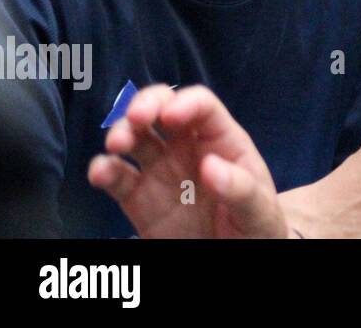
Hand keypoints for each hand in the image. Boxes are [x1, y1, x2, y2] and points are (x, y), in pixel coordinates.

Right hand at [88, 84, 289, 238]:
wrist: (232, 258)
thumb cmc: (255, 225)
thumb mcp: (259, 209)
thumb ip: (240, 188)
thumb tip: (210, 167)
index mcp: (222, 141)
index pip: (202, 106)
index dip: (185, 103)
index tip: (171, 116)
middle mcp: (187, 147)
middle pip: (162, 108)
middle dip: (146, 104)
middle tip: (135, 118)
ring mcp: (160, 170)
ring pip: (136, 137)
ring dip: (121, 131)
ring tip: (117, 145)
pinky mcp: (138, 197)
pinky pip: (117, 177)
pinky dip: (104, 169)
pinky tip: (101, 172)